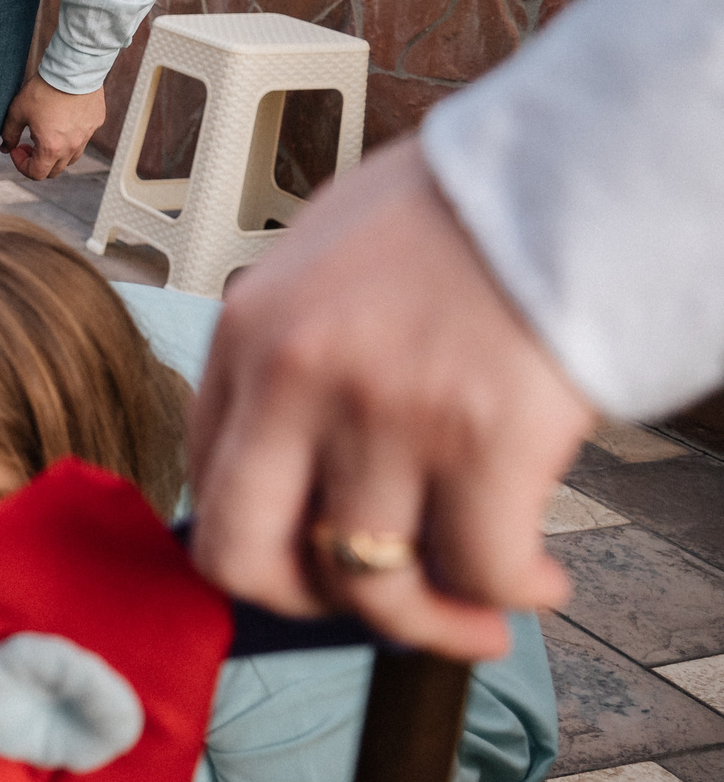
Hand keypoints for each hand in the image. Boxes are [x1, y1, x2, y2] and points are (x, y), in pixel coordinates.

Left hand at [0, 74, 103, 180]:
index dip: (21, 165)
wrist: (73, 68)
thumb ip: (9, 134)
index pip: (36, 174)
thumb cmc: (44, 89)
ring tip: (46, 134)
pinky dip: (71, 137)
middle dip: (38, 162)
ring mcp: (87, 135)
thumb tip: (6, 148)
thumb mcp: (18, 111)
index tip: (16, 149)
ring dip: (56, 153)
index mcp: (51, 148)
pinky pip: (83, 138)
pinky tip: (62, 120)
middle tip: (28, 144)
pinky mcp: (96, 122)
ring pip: (71, 157)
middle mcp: (72, 147)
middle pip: (54, 170)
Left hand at [189, 141, 592, 660]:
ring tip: (483, 609)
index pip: (204, 486)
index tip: (312, 562)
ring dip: (433, 619)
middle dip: (307, 608)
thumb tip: (287, 455)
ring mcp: (383, 411)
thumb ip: (290, 353)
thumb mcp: (325, 261)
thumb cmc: (461, 211)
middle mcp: (295, 378)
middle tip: (372, 612)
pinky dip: (509, 594)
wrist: (576, 162)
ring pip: (370, 583)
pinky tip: (538, 579)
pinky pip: (477, 568)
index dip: (260, 547)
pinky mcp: (484, 438)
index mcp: (246, 334)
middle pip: (243, 558)